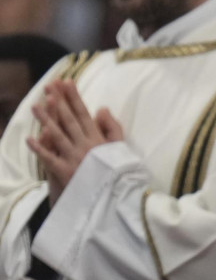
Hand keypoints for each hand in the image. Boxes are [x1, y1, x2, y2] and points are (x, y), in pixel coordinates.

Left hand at [26, 80, 123, 204]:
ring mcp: (74, 157)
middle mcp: (85, 144)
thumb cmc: (117, 171)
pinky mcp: (65, 172)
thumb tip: (101, 108)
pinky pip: (50, 158)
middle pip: (69, 119)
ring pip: (57, 134)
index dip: (74, 97)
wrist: (114, 197)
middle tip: (48, 86)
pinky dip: (40, 149)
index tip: (66, 82)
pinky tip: (29, 139)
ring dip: (46, 119)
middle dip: (59, 101)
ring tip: (35, 106)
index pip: (84, 113)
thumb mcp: (121, 147)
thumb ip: (112, 127)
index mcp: (97, 138)